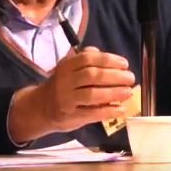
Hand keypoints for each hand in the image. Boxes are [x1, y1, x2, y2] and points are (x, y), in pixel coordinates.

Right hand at [8, 47, 134, 141]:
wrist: (40, 108)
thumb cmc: (61, 85)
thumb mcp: (68, 68)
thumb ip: (84, 60)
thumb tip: (102, 53)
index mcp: (66, 66)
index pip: (88, 59)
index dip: (108, 60)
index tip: (124, 64)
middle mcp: (65, 81)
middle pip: (92, 76)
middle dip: (114, 76)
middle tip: (130, 78)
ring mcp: (67, 100)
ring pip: (92, 95)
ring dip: (113, 93)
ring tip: (128, 92)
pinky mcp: (70, 117)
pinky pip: (92, 113)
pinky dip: (108, 111)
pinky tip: (121, 109)